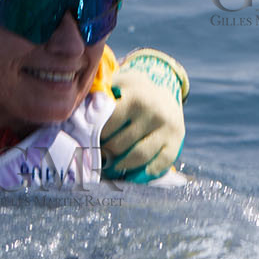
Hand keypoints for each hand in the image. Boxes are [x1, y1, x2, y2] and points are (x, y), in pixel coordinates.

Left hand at [101, 49, 187, 181]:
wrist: (165, 89)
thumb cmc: (132, 90)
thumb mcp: (117, 85)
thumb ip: (100, 98)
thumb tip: (81, 118)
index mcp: (136, 98)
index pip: (108, 125)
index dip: (96, 135)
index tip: (89, 140)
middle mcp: (154, 113)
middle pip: (120, 144)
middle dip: (105, 153)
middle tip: (95, 157)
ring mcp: (168, 129)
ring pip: (138, 156)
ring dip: (121, 165)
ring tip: (110, 167)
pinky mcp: (177, 141)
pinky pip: (160, 164)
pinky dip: (144, 173)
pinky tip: (131, 173)